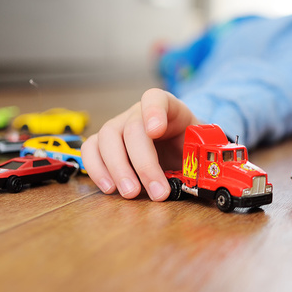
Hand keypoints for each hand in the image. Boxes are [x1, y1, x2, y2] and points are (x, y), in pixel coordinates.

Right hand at [82, 88, 200, 200]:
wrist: (178, 147)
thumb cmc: (188, 144)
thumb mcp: (200, 147)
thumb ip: (199, 156)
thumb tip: (200, 177)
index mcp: (166, 106)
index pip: (156, 99)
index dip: (154, 112)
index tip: (156, 131)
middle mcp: (138, 113)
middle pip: (132, 129)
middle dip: (144, 163)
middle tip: (157, 191)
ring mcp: (119, 126)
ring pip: (107, 138)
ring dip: (118, 169)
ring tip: (131, 193)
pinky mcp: (104, 143)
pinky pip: (91, 150)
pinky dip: (97, 169)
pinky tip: (110, 188)